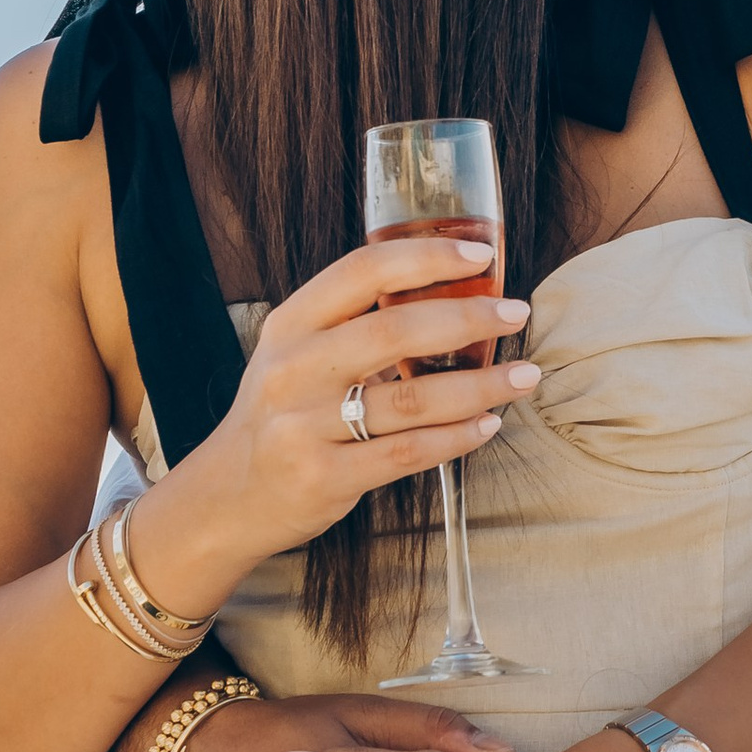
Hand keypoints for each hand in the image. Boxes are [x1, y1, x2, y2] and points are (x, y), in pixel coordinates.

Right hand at [129, 234, 541, 612]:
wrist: (227, 496)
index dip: (426, 256)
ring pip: (411, 399)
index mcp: (290, 325)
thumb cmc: (281, 414)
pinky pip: (407, 452)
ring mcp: (304, 426)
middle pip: (394, 331)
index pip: (362, 271)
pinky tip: (488, 424)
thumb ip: (354, 324)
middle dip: (468, 319)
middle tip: (514, 312)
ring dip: (481, 386)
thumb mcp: (296, 355)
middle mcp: (292, 370)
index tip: (480, 255)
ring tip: (524, 376)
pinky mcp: (323, 477)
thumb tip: (455, 293)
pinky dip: (456, 437)